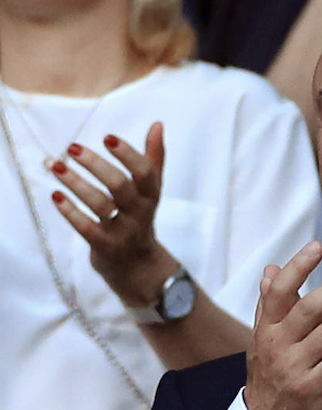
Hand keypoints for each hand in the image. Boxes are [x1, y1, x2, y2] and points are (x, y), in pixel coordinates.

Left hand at [51, 122, 176, 305]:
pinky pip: (87, 228)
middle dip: (96, 165)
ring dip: (76, 184)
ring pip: (100, 205)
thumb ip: (153, 158)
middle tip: (71, 148)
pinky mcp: (105, 247)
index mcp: (151, 196)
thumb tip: (157, 124)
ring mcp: (123, 231)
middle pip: (120, 186)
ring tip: (55, 165)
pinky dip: (70, 211)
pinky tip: (55, 195)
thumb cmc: (139, 218)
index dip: (128, 154)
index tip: (107, 137)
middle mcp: (140, 213)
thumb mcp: (150, 191)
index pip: (145, 173)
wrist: (137, 265)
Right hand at [245, 241, 321, 409]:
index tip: (318, 246)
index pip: (279, 292)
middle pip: (308, 308)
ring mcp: (294, 369)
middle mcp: (277, 347)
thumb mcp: (262, 342)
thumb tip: (270, 270)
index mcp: (265, 331)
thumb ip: (269, 306)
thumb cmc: (269, 379)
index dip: (297, 267)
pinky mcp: (311, 390)